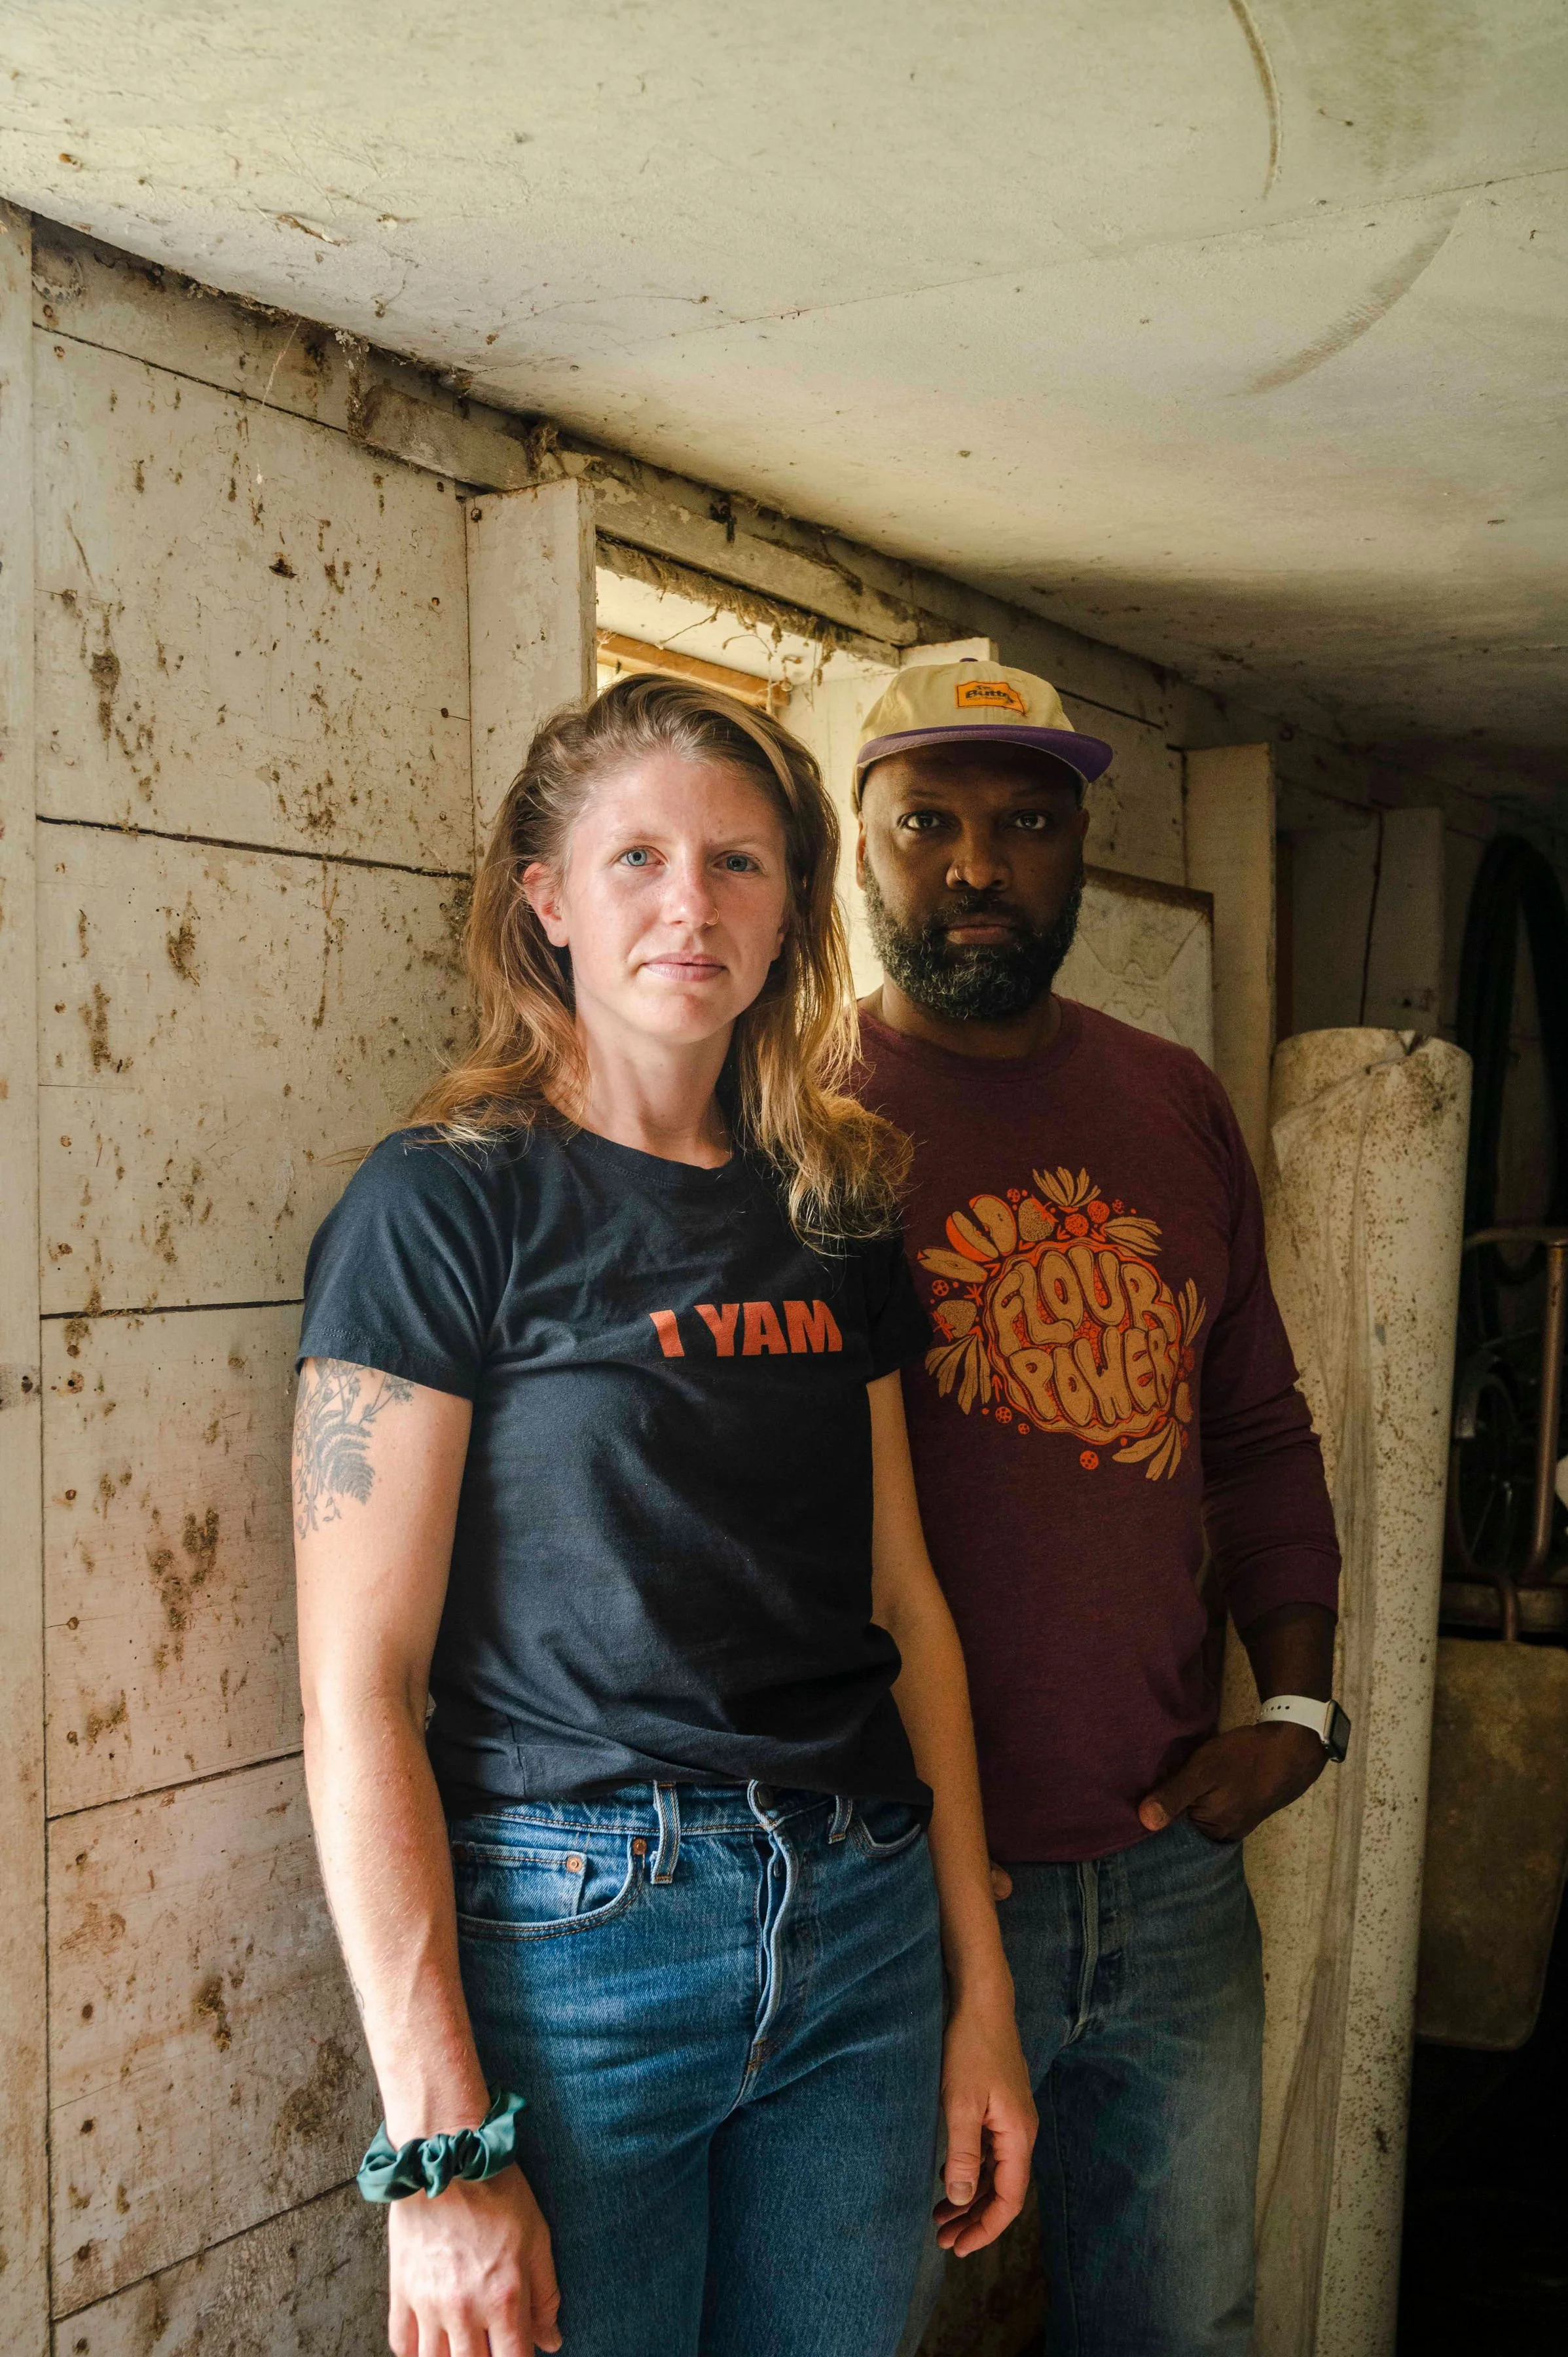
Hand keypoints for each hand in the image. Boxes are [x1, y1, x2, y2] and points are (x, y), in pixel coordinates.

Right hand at [388, 2164, 560, 2355]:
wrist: (447, 2155)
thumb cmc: (499, 2192)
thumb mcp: (537, 2239)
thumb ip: (545, 2296)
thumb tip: (551, 2342)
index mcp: (504, 2297)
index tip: (520, 2353)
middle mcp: (464, 2309)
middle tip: (491, 2343)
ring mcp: (428, 2302)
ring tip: (465, 2344)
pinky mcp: (401, 2290)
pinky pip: (402, 2345)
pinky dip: (417, 2352)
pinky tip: (433, 2342)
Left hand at [933, 1995, 1036, 2257]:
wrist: (981, 2000)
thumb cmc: (970, 2048)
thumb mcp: (961, 2103)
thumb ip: (962, 2153)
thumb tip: (961, 2199)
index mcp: (1018, 2136)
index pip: (1009, 2199)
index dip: (986, 2229)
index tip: (959, 2248)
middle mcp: (1021, 2132)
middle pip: (1003, 2190)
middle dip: (975, 2219)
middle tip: (943, 2240)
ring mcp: (1011, 2119)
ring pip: (994, 2172)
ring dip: (969, 2196)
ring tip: (940, 2217)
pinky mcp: (999, 2107)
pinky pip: (988, 2152)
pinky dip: (970, 2170)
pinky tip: (949, 2177)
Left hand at [1138, 1723, 1325, 1843]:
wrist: (1292, 1746)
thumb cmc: (1245, 1757)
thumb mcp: (1203, 1770)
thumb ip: (1174, 1795)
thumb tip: (1144, 1822)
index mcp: (1213, 1831)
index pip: (1171, 1833)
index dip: (1154, 1815)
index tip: (1135, 1802)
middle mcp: (1225, 1833)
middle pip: (1186, 1825)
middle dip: (1170, 1808)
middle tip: (1149, 1785)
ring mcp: (1237, 1821)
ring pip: (1201, 1814)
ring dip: (1187, 1800)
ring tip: (1169, 1780)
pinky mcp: (1244, 1807)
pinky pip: (1215, 1806)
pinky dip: (1204, 1795)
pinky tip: (1197, 1780)